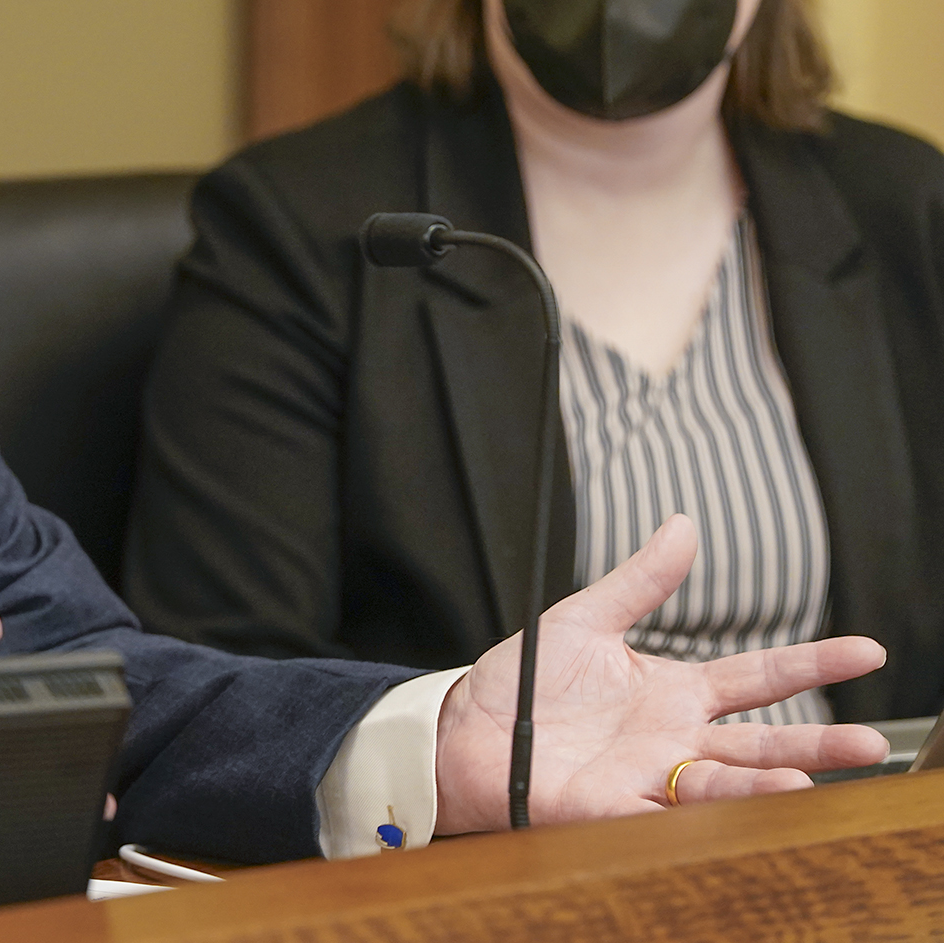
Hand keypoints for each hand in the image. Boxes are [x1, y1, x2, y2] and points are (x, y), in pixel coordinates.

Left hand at [434, 513, 889, 834]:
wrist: (465, 730)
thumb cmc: (524, 684)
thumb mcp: (585, 619)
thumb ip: (639, 582)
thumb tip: (682, 525)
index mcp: (675, 692)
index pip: (759, 677)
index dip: (814, 664)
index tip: (868, 652)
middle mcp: (674, 739)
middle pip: (761, 742)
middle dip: (818, 745)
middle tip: (873, 744)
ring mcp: (648, 776)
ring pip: (723, 783)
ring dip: (765, 785)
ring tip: (806, 782)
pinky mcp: (610, 806)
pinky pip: (660, 812)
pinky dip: (694, 811)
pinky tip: (725, 809)